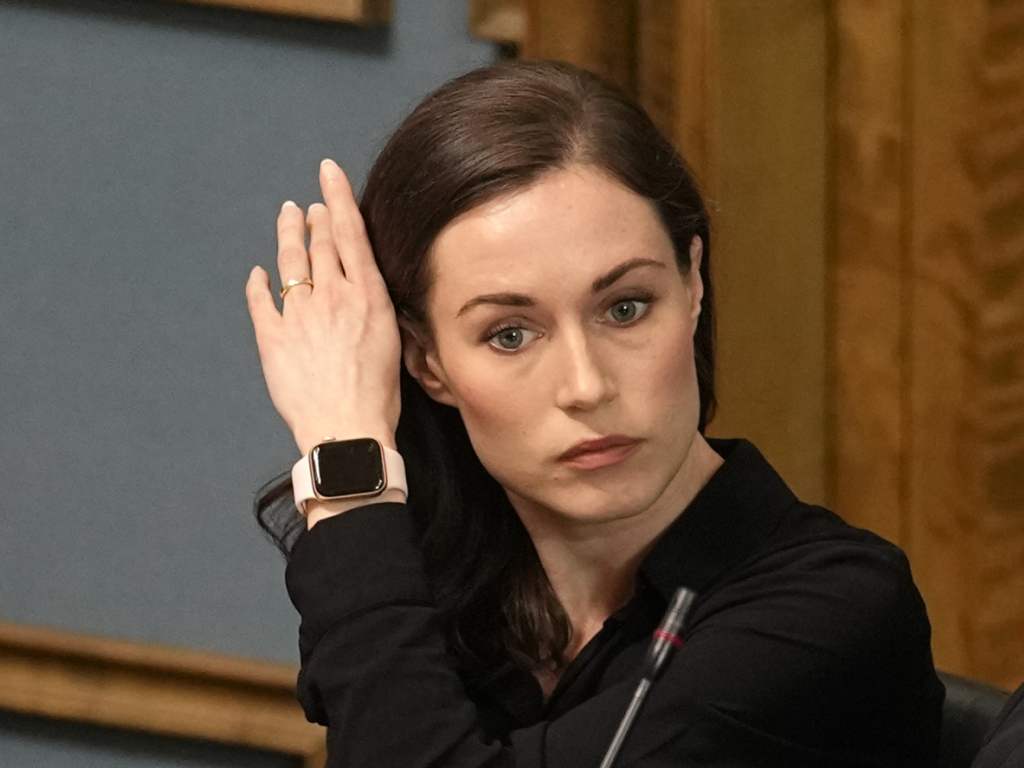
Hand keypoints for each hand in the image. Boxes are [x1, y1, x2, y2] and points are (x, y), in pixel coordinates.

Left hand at [246, 159, 400, 454]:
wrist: (345, 429)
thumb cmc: (377, 397)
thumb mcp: (394, 343)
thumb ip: (377, 309)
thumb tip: (368, 293)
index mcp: (367, 296)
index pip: (350, 233)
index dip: (337, 197)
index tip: (328, 171)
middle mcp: (332, 296)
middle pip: (320, 243)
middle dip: (315, 218)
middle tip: (310, 205)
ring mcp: (299, 314)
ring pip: (290, 263)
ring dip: (288, 236)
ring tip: (287, 216)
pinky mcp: (272, 337)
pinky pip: (261, 301)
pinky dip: (258, 284)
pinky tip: (257, 273)